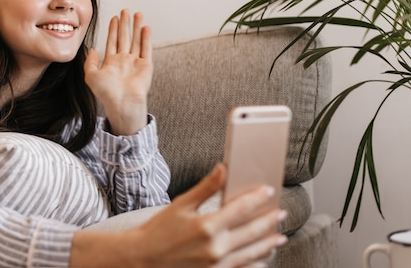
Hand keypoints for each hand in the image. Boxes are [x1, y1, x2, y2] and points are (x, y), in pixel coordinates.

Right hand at [70, 164, 286, 267]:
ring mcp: (218, 265)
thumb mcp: (181, 204)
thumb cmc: (159, 231)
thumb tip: (223, 168)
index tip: (269, 190)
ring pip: (253, 253)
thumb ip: (206, 188)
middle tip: (281, 213)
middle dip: (269, 221)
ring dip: (268, 243)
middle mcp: (216, 248)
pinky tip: (262, 259)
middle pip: (252, 231)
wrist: (144, 259)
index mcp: (207, 226)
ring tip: (279, 236)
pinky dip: (255, 263)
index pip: (241, 208)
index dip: (258, 198)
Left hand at [84, 9, 152, 134]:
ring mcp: (135, 62)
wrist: (122, 103)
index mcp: (111, 62)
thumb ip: (90, 62)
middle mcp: (124, 60)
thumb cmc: (106, 93)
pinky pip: (146, 48)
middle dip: (125, 24)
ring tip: (138, 14)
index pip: (112, 41)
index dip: (113, 29)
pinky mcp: (146, 65)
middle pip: (124, 37)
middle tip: (125, 10)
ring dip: (136, 27)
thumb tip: (92, 50)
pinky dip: (146, 38)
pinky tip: (145, 27)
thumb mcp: (91, 76)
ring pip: (136, 40)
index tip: (114, 18)